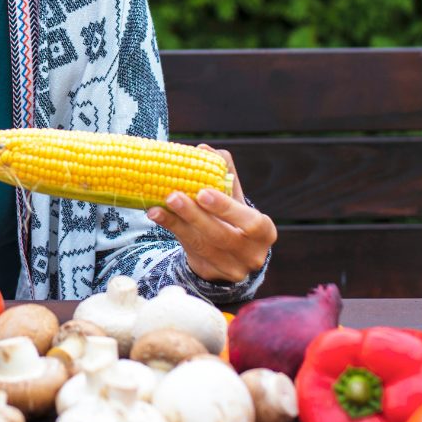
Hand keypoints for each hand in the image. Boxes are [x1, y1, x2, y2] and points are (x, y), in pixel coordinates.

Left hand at [146, 147, 274, 283]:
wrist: (233, 254)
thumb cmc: (235, 218)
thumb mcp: (235, 197)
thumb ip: (223, 173)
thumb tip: (204, 148)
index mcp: (264, 232)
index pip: (250, 222)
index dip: (226, 208)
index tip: (203, 192)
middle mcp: (251, 254)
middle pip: (221, 235)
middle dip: (195, 216)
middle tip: (172, 196)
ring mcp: (231, 269)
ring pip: (201, 246)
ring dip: (177, 225)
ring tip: (156, 208)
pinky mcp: (210, 273)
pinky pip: (189, 252)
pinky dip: (173, 232)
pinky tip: (158, 217)